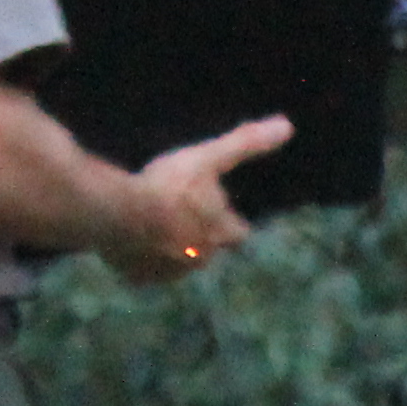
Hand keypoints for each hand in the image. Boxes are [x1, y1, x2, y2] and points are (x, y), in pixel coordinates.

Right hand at [98, 116, 290, 285]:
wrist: (119, 215)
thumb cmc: (169, 186)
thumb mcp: (208, 158)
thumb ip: (245, 144)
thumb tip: (287, 127)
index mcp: (220, 233)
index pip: (238, 232)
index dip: (232, 221)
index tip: (223, 212)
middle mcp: (199, 260)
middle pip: (207, 250)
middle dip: (200, 236)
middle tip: (184, 214)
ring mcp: (168, 272)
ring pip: (177, 262)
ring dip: (170, 247)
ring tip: (154, 225)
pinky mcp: (139, 278)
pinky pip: (146, 270)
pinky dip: (142, 258)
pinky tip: (131, 239)